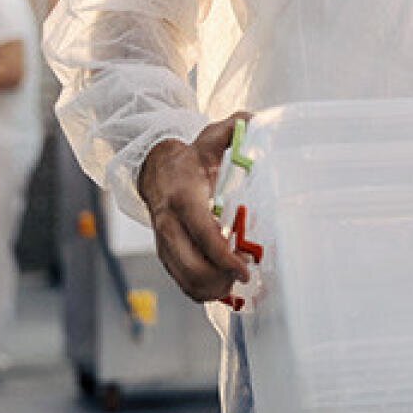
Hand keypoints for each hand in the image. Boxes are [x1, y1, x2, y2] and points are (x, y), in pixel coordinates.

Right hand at [137, 113, 254, 302]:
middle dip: (222, 278)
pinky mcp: (164, 254)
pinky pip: (181, 281)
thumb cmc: (192, 156)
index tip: (246, 268)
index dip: (224, 256)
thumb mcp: (213, 136)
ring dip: (214, 288)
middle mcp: (168, 223)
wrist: (155, 169)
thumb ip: (236, 128)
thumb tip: (258, 122)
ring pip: (186, 280)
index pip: (203, 234)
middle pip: (192, 267)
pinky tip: (223, 284)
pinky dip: (203, 290)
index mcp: (183, 197)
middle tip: (246, 273)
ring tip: (236, 279)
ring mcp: (164, 242)